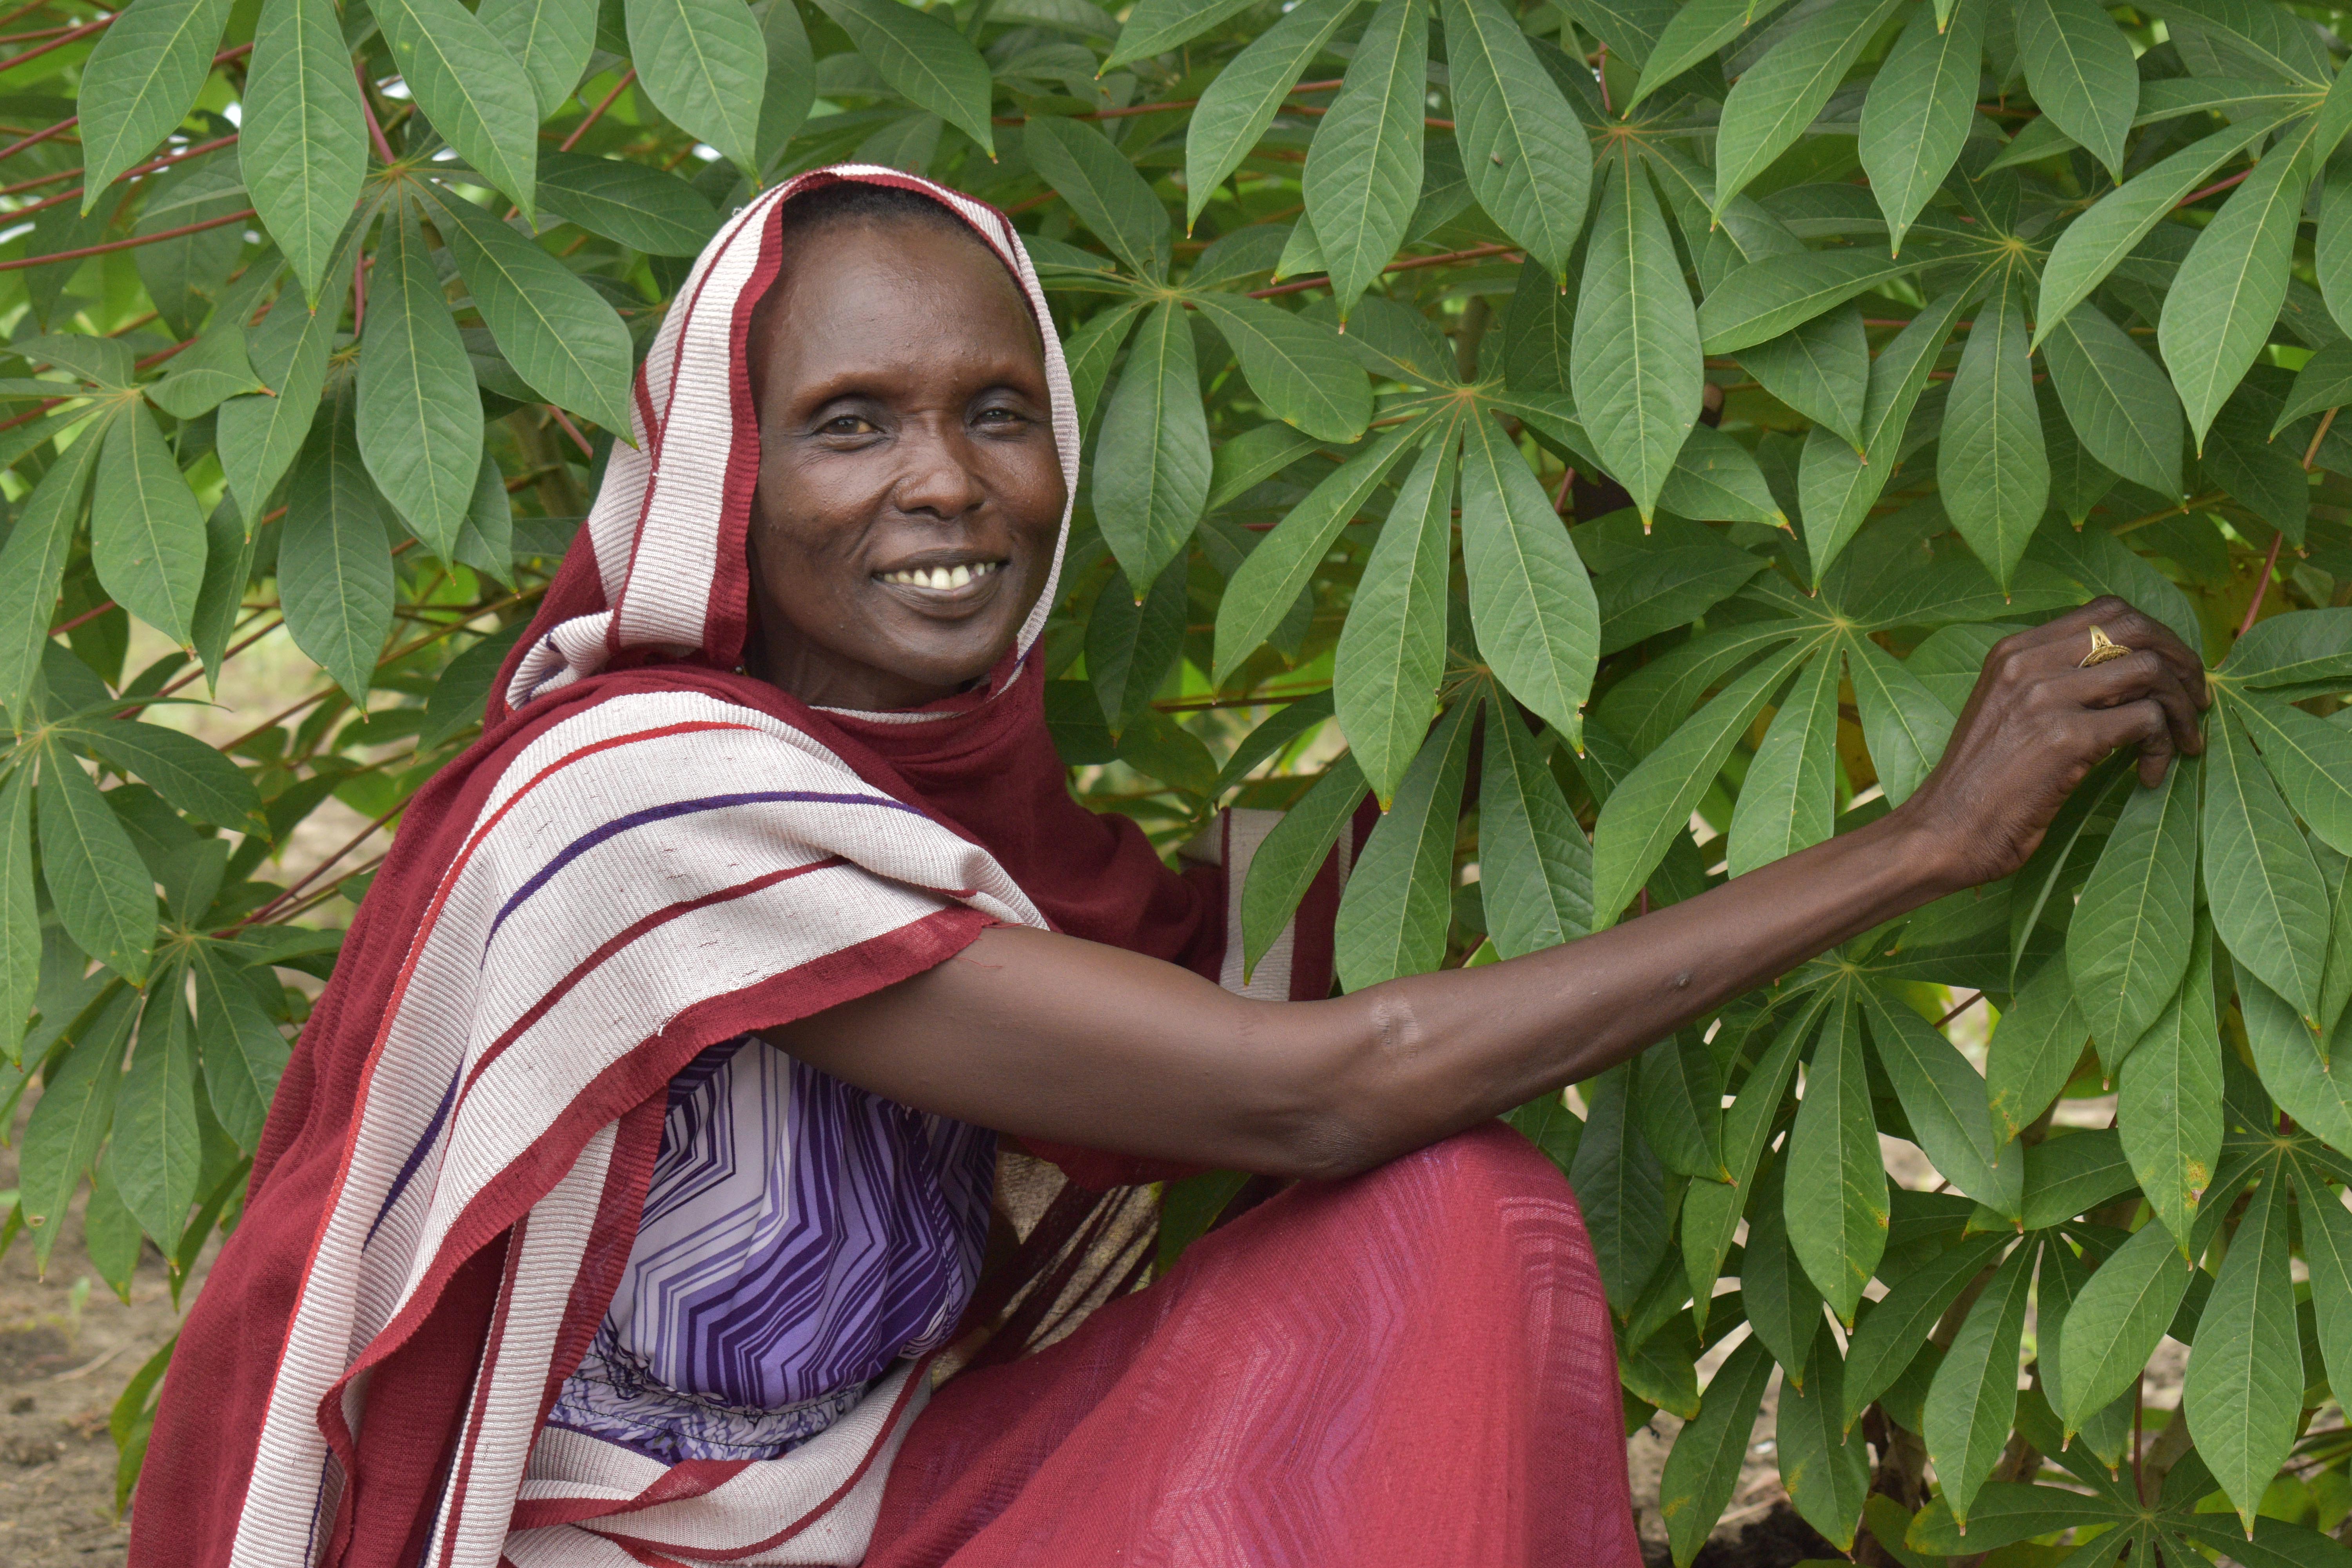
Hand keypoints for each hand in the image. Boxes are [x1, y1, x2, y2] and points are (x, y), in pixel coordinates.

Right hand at [1895, 596, 2208, 891]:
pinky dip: (2162, 746)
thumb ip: (2053, 683)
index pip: (2106, 611)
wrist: (1943, 832)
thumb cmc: (1982, 785)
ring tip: (2183, 743)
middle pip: (2136, 629)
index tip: (2171, 673)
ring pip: (2151, 670)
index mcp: (2014, 651)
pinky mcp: (2066, 738)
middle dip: (2182, 662)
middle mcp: (2028, 662)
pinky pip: (2146, 719)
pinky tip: (2148, 776)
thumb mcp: (2008, 713)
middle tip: (2196, 702)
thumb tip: (2128, 676)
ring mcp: (2046, 697)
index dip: (2155, 636)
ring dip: (2182, 708)